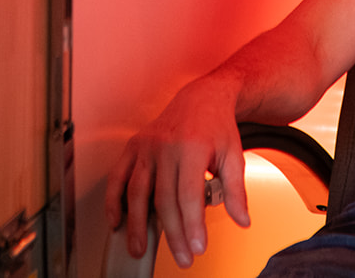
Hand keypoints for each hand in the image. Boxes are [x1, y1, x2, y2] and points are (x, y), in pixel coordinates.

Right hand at [103, 78, 251, 267]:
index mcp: (194, 146)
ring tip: (140, 249)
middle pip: (164, 199)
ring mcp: (147, 146)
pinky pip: (118, 177)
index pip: (189, 195)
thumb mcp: (234, 156)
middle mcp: (167, 146)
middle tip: (182, 257)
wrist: (202, 98)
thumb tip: (242, 220)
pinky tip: (116, 222)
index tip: (197, 248)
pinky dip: (113, 201)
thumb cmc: (217, 127)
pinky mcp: (134, 146)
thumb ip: (236, 191)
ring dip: (137, 224)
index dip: (192, 225)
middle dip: (172, 234)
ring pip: (137, 191)